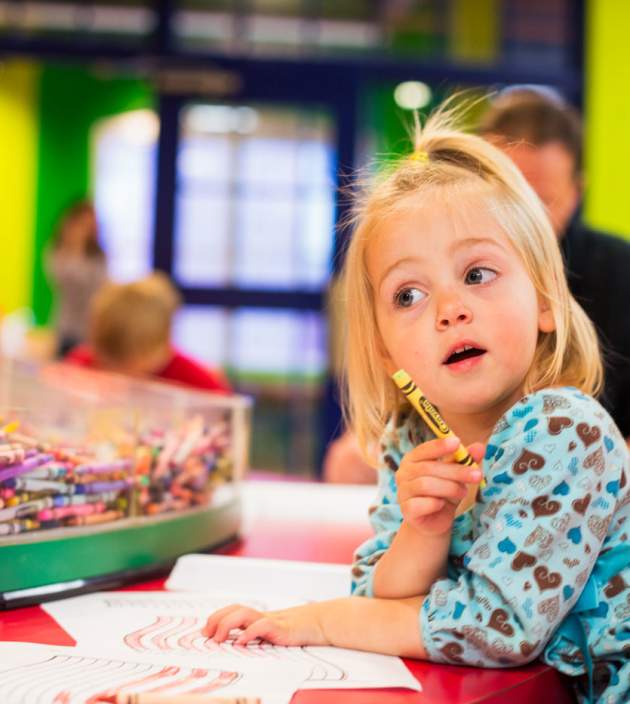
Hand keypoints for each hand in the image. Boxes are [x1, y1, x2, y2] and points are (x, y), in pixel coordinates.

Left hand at [202, 602, 328, 646]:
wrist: (318, 623)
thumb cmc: (294, 630)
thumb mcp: (271, 633)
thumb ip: (255, 635)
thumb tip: (234, 644)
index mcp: (258, 617)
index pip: (233, 610)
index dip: (217, 617)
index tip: (206, 631)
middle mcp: (262, 616)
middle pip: (235, 609)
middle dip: (217, 619)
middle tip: (207, 635)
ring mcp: (271, 620)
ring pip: (244, 614)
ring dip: (227, 624)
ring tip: (219, 639)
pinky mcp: (281, 629)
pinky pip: (263, 626)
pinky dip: (250, 632)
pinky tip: (242, 642)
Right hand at [396, 436, 484, 536]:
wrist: (434, 521)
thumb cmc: (444, 492)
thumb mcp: (456, 475)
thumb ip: (465, 460)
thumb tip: (480, 447)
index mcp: (413, 459)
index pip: (424, 449)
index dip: (440, 446)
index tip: (457, 442)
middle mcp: (403, 473)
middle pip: (428, 468)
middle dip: (456, 471)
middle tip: (477, 475)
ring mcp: (403, 492)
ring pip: (425, 485)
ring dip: (450, 488)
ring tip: (463, 492)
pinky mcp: (406, 510)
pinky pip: (421, 504)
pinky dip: (435, 504)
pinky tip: (442, 504)